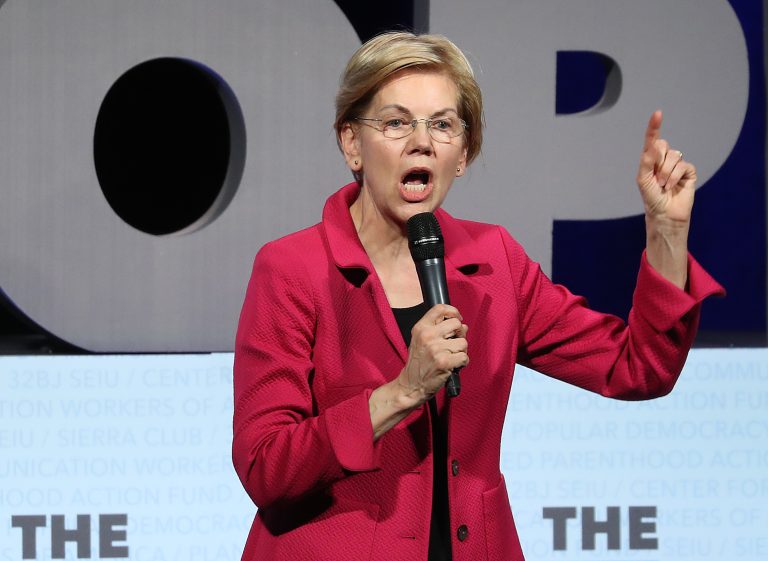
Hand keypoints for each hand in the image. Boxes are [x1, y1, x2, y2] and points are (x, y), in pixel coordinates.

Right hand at [397, 304, 468, 405]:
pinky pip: (464, 356)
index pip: (440, 309)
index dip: (453, 312)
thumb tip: (463, 325)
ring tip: (452, 356)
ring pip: (463, 342)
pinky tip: (454, 365)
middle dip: (460, 334)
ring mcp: (436, 349)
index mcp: (420, 328)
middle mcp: (428, 335)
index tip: (457, 318)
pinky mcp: (444, 362)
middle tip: (454, 343)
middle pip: (456, 324)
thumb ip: (438, 329)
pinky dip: (463, 362)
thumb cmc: (419, 362)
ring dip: (461, 350)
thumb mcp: (421, 340)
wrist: (411, 384)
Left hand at [636, 110, 695, 224]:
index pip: (652, 140)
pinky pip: (683, 166)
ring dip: (666, 173)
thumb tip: (654, 144)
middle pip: (663, 146)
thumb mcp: (643, 178)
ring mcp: (677, 165)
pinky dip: (675, 177)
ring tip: (663, 185)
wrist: (664, 214)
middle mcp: (664, 160)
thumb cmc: (651, 197)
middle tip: (656, 178)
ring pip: (673, 156)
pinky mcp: (689, 172)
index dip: (654, 127)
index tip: (658, 113)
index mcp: (651, 160)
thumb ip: (647, 160)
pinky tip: (672, 186)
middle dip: (658, 162)